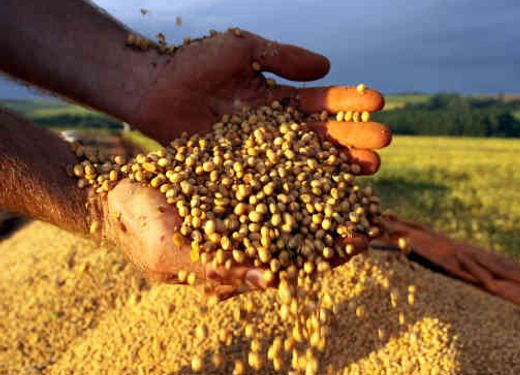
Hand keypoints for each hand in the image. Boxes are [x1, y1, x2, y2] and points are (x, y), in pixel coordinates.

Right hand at [102, 180, 368, 299]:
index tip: (358, 241)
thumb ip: (221, 270)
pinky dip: (304, 158)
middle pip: (308, 231)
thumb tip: (275, 282)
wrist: (116, 190)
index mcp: (243, 262)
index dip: (327, 255)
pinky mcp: (244, 172)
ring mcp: (251, 202)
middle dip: (340, 221)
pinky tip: (327, 142)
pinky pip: (280, 166)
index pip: (295, 264)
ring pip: (300, 196)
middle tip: (373, 208)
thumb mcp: (173, 255)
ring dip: (331, 185)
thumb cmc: (138, 229)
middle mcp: (253, 234)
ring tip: (364, 166)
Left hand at [133, 29, 389, 174]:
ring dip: (340, 164)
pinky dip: (303, 189)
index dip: (349, 101)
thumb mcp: (241, 50)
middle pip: (322, 135)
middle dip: (355, 136)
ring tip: (372, 167)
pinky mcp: (243, 174)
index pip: (321, 101)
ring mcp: (260, 154)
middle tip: (385, 141)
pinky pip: (277, 181)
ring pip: (307, 161)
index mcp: (278, 97)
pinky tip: (328, 194)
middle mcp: (274, 129)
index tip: (378, 102)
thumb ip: (282, 56)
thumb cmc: (193, 63)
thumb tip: (328, 66)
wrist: (152, 90)